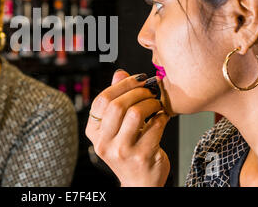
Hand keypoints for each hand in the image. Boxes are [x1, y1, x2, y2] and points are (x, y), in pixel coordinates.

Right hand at [85, 70, 169, 186]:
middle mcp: (104, 143)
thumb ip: (116, 100)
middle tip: (150, 90)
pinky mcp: (142, 156)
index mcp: (94, 133)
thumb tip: (120, 73)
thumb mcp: (116, 128)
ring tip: (156, 103)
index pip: (102, 100)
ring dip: (150, 103)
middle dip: (138, 91)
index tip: (137, 78)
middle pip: (117, 105)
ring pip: (135, 113)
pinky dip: (162, 117)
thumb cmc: (129, 152)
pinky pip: (154, 126)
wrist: (140, 184)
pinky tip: (162, 117)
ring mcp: (122, 151)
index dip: (121, 85)